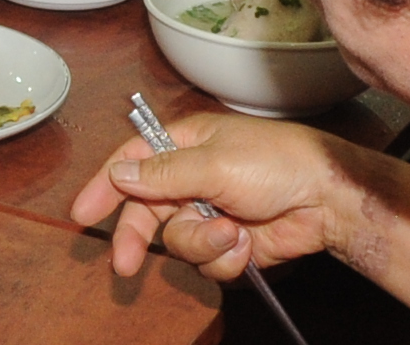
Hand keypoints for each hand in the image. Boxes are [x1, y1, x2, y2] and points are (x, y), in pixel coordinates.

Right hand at [69, 113, 353, 281]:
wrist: (326, 198)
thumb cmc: (276, 161)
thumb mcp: (214, 161)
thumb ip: (164, 172)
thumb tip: (120, 174)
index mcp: (184, 145)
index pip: (132, 162)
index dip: (105, 186)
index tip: (83, 214)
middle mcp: (191, 179)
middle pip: (145, 212)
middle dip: (137, 237)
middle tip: (124, 264)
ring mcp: (210, 212)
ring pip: (177, 242)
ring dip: (201, 242)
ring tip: (231, 231)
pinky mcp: (229, 244)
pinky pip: (207, 262)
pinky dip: (225, 257)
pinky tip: (246, 243)